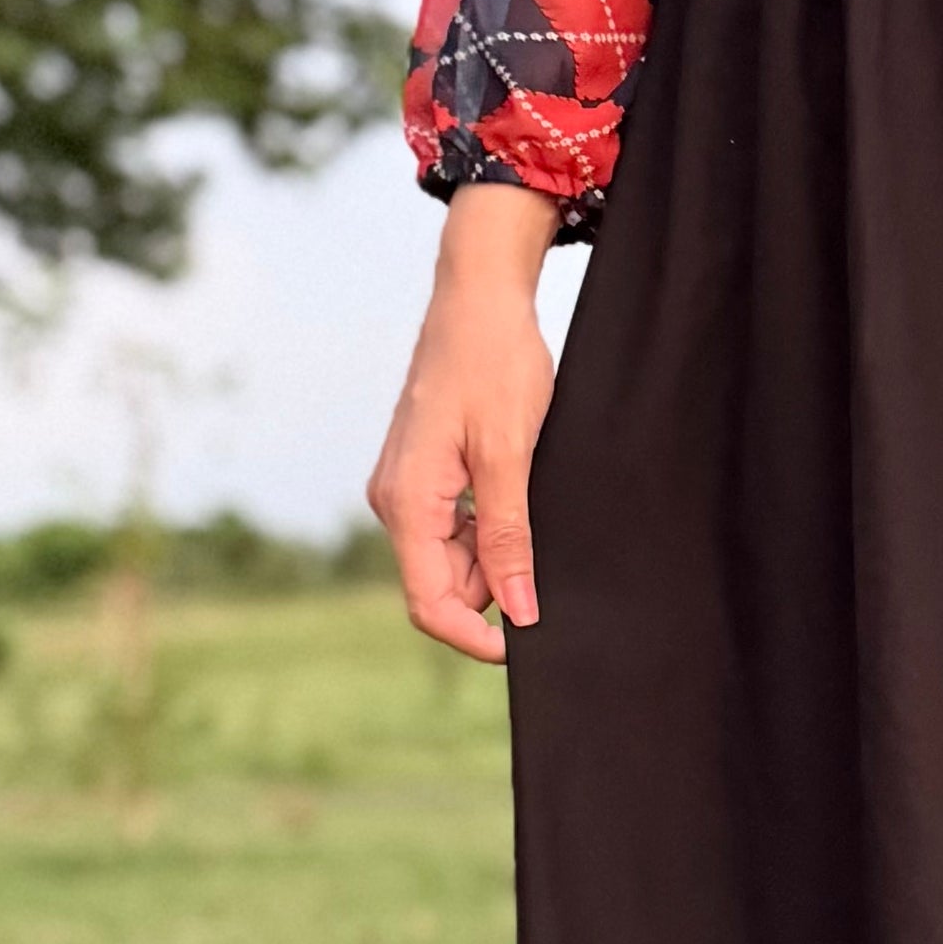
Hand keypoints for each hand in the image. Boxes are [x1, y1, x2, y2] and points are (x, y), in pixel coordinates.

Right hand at [369, 186, 557, 664]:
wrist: (479, 298)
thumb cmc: (494, 364)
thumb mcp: (510, 455)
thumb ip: (509, 538)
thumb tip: (519, 612)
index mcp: (407, 502)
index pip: (429, 602)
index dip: (475, 637)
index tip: (524, 645)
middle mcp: (395, 500)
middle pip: (440, 585)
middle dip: (492, 590)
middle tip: (547, 554)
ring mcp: (407, 487)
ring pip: (450, 558)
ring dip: (494, 555)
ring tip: (535, 503)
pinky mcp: (424, 473)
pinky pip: (452, 527)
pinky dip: (488, 528)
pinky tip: (519, 492)